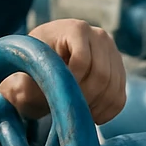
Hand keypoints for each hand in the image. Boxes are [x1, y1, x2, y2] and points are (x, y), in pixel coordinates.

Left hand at [0, 19, 127, 124]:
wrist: (44, 69)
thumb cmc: (31, 72)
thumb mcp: (26, 76)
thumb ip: (33, 85)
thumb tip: (52, 96)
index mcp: (75, 29)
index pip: (83, 61)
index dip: (71, 85)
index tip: (58, 96)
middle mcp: (99, 36)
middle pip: (102, 75)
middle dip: (85, 98)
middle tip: (69, 110)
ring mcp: (113, 53)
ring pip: (114, 88)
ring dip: (96, 107)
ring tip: (77, 114)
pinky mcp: (119, 71)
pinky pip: (120, 97)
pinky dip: (107, 112)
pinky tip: (89, 116)